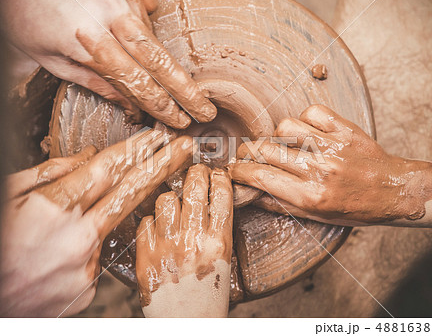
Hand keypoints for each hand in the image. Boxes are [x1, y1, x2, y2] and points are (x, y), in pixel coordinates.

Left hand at [0, 0, 215, 126]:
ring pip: (153, 35)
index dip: (162, 106)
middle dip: (188, 91)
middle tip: (207, 111)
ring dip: (155, 55)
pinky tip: (128, 22)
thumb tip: (124, 102)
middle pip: (161, 61)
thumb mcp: (42, 53)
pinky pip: (148, 4)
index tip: (180, 122)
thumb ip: (86, 79)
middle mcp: (111, 16)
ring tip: (143, 59)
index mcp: (87, 41)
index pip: (137, 83)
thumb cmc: (22, 6)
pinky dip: (144, 18)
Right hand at [0, 130, 193, 316]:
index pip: (110, 169)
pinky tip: (59, 250)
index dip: (138, 149)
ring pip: (111, 225)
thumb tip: (88, 160)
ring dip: (113, 212)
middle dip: (164, 165)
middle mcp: (78, 238)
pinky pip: (95, 254)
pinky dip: (85, 245)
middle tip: (186, 148)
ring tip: (97, 210)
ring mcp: (86, 265)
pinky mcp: (87, 287)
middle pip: (133, 192)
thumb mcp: (7, 196)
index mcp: (55, 209)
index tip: (159, 136)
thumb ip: (50, 174)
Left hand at [136, 164, 232, 316]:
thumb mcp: (223, 258)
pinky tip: (157, 231)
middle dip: (196, 173)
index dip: (219, 176)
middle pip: (194, 187)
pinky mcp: (145, 255)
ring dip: (171, 200)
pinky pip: (145, 221)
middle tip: (195, 173)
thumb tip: (209, 198)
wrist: (188, 323)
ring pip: (165, 200)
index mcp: (218, 241)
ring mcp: (167, 246)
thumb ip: (216, 228)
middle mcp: (193, 240)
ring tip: (173, 207)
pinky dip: (151, 222)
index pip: (221, 193)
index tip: (216, 173)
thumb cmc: (208, 294)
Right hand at [229, 104, 431, 225]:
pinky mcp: (344, 129)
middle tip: (246, 155)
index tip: (232, 169)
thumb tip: (250, 193)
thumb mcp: (316, 217)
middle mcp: (318, 169)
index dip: (238, 171)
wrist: (394, 190)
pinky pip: (311, 112)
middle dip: (247, 151)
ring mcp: (332, 146)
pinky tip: (307, 131)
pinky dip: (303, 119)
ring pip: (285, 127)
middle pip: (265, 149)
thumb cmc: (355, 207)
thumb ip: (280, 204)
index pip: (260, 176)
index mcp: (310, 195)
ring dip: (277, 136)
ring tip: (284, 145)